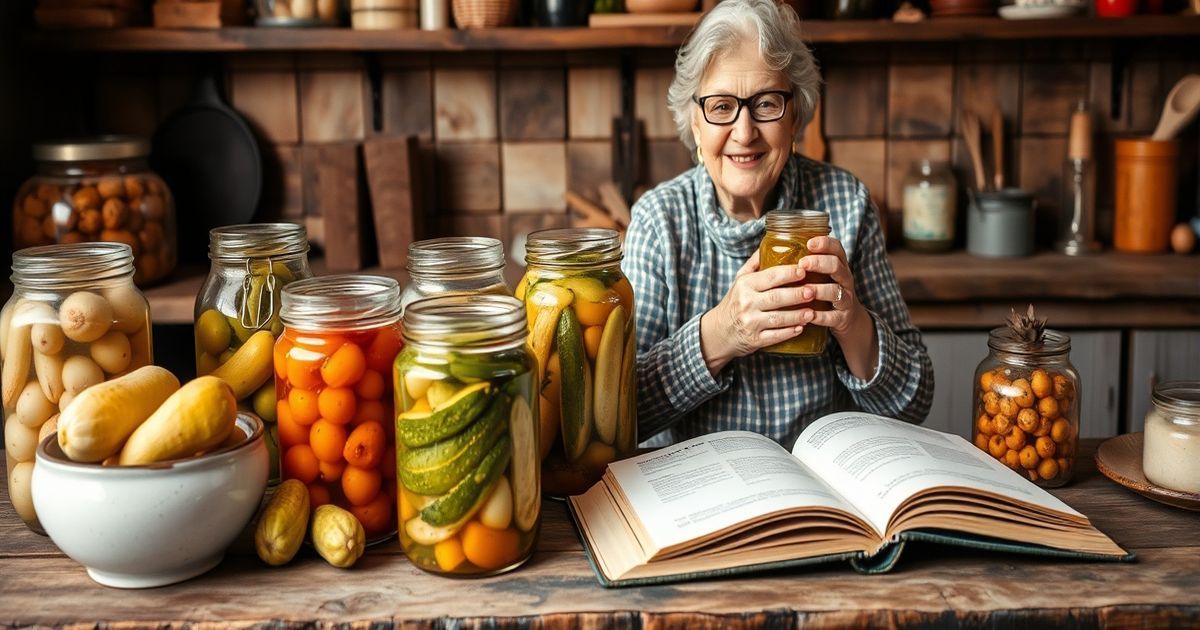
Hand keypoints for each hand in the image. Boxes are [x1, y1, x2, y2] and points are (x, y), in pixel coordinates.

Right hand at [699, 250, 811, 371]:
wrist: (719, 330)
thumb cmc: (736, 301)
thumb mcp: (740, 279)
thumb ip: (756, 262)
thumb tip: (773, 240)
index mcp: (745, 285)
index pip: (770, 276)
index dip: (788, 273)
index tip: (804, 270)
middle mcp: (746, 303)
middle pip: (776, 297)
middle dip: (797, 294)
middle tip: (814, 291)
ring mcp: (750, 323)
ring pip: (778, 318)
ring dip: (797, 316)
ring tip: (812, 312)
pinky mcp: (754, 340)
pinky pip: (775, 336)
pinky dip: (789, 332)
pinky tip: (801, 328)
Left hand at [795, 235, 867, 336]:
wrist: (845, 318)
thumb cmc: (824, 290)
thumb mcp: (819, 274)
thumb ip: (803, 264)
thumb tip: (767, 250)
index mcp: (838, 265)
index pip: (836, 248)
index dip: (825, 243)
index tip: (809, 243)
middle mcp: (844, 279)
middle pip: (837, 266)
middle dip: (819, 263)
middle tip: (802, 263)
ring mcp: (845, 298)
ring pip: (836, 291)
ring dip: (820, 290)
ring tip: (806, 290)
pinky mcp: (842, 317)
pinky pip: (834, 316)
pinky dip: (821, 316)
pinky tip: (809, 315)